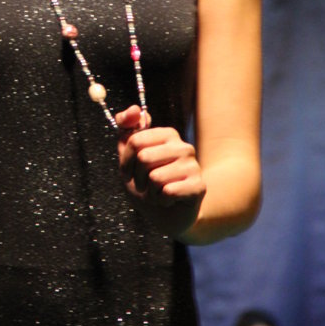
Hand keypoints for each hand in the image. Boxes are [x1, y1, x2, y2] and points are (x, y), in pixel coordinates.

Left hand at [116, 106, 205, 238]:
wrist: (167, 216)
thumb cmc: (146, 184)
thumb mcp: (129, 157)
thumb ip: (126, 130)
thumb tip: (134, 108)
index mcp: (167, 135)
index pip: (134, 141)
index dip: (125, 162)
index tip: (130, 171)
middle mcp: (183, 146)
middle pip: (143, 158)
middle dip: (138, 178)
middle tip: (146, 185)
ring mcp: (193, 166)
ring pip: (155, 177)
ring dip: (150, 192)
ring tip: (158, 193)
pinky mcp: (199, 186)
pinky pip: (168, 192)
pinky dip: (161, 201)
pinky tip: (169, 201)